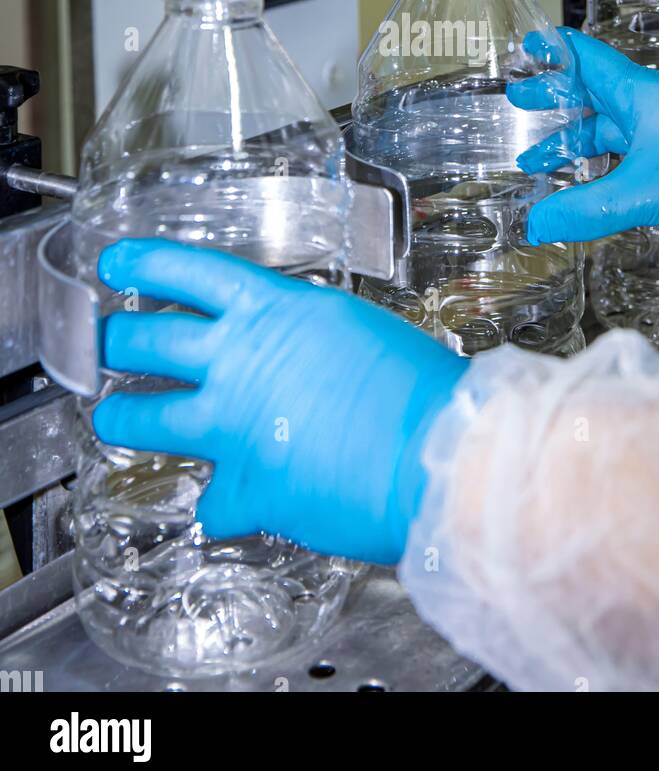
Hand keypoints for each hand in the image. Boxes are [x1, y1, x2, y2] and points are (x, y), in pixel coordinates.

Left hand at [93, 240, 465, 563]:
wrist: (440, 454)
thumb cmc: (419, 387)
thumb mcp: (356, 330)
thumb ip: (305, 339)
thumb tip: (291, 359)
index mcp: (274, 311)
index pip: (188, 272)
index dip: (143, 264)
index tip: (116, 265)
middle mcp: (239, 361)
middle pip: (146, 342)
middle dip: (114, 343)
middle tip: (105, 345)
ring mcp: (231, 426)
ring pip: (142, 419)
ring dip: (120, 419)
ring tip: (112, 419)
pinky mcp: (243, 488)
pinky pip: (211, 502)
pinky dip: (219, 504)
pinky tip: (225, 506)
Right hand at [507, 29, 658, 243]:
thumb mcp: (645, 193)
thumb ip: (588, 210)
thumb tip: (536, 224)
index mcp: (637, 94)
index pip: (585, 57)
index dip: (552, 51)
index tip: (526, 45)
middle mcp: (648, 103)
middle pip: (589, 92)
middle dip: (552, 97)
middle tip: (519, 100)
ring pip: (605, 126)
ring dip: (571, 139)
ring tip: (536, 160)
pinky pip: (625, 148)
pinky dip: (598, 161)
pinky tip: (585, 182)